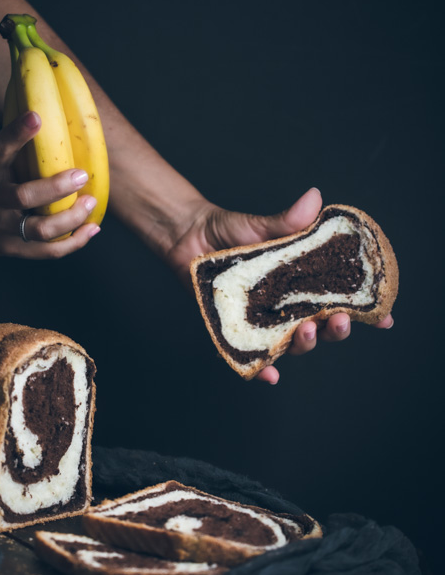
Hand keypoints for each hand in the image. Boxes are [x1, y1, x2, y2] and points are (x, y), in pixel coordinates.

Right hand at [0, 112, 100, 257]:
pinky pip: (47, 251)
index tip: (36, 117)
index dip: (17, 133)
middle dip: (57, 187)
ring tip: (90, 203)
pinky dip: (73, 242)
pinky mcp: (11, 248)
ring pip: (41, 230)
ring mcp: (2, 228)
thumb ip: (13, 153)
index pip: (0, 150)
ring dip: (71, 218)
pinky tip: (91, 229)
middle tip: (81, 175)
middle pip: (24, 197)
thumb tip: (53, 125)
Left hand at [166, 187, 393, 382]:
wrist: (191, 237)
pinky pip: (251, 357)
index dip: (365, 313)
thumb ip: (288, 221)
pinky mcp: (236, 331)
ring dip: (305, 343)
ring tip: (306, 331)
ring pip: (292, 344)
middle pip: (323, 328)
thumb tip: (314, 199)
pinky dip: (261, 370)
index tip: (384, 318)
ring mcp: (264, 321)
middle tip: (339, 321)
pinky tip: (270, 375)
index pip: (341, 301)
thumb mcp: (262, 225)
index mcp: (304, 283)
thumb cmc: (232, 232)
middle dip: (336, 329)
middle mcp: (289, 306)